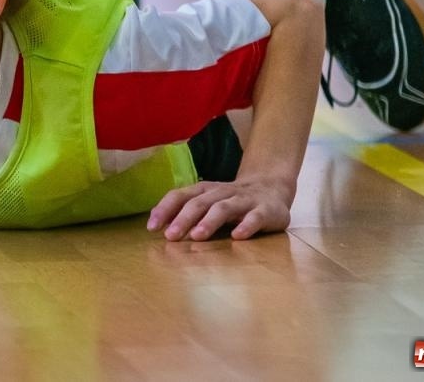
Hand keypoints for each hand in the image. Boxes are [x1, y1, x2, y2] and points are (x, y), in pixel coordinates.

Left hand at [146, 178, 293, 240]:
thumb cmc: (231, 200)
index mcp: (204, 190)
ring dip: (209, 221)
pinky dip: (246, 226)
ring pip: (224, 208)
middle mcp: (222, 193)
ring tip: (197, 236)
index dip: (165, 209)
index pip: (180, 196)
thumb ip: (184, 211)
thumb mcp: (208, 202)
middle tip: (170, 236)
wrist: (272, 187)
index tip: (151, 227)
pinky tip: (238, 236)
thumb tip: (155, 225)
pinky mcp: (266, 210)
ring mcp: (244, 200)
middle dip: (183, 219)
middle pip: (199, 203)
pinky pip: (255, 217)